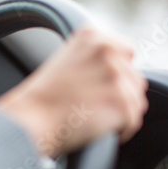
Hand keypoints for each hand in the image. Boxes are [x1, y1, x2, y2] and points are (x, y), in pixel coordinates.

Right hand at [0, 26, 147, 156]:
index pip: (126, 53)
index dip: (117, 75)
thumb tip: (115, 73)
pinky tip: (106, 132)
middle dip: (121, 97)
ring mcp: (115, 77)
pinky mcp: (120, 103)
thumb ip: (92, 60)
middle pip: (134, 79)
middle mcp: (107, 52)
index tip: (104, 89)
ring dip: (122, 114)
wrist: (31, 119)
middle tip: (99, 110)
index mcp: (92, 37)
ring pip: (136, 100)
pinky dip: (123, 130)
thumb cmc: (42, 99)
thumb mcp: (65, 62)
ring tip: (101, 121)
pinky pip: (134, 120)